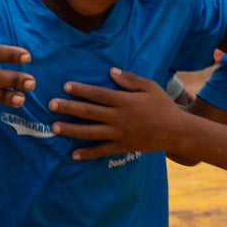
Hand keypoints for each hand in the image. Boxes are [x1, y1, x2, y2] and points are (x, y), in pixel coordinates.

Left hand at [49, 69, 184, 160]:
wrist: (176, 131)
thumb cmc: (163, 106)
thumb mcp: (150, 87)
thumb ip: (130, 79)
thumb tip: (111, 71)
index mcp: (125, 101)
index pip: (98, 94)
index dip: (81, 90)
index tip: (65, 86)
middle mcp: (118, 117)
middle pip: (89, 112)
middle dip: (69, 108)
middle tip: (51, 105)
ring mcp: (119, 133)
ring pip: (90, 132)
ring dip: (71, 130)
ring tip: (55, 128)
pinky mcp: (122, 147)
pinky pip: (102, 151)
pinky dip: (88, 153)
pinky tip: (73, 154)